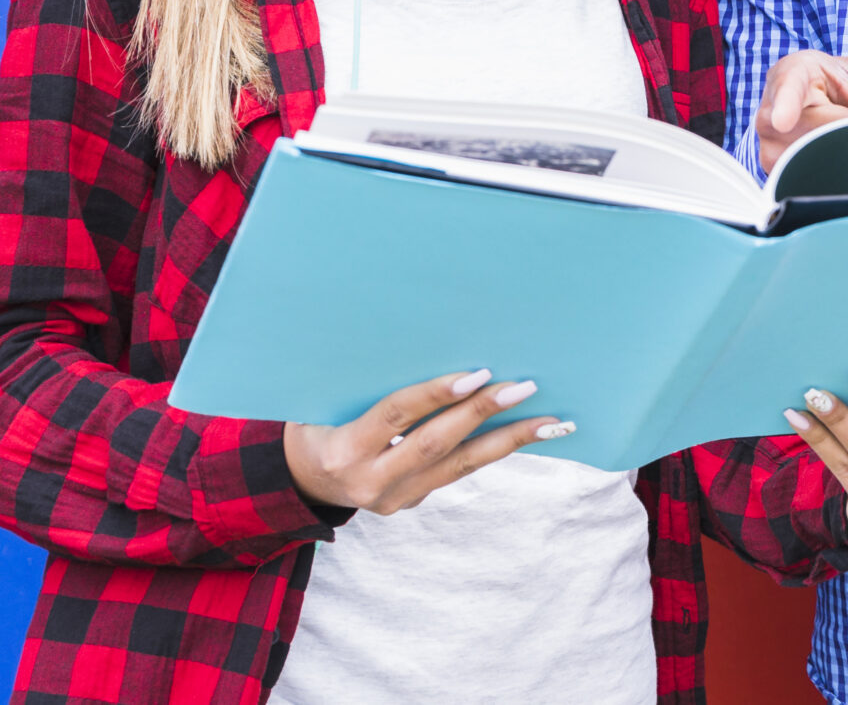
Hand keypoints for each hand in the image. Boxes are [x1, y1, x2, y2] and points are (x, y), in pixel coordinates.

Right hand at [283, 370, 568, 514]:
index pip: (398, 416)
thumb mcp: (327, 401)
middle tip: (525, 388)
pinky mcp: (411, 503)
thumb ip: (370, 385)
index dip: (437, 394)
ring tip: (549, 421)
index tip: (478, 374)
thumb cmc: (315, 421)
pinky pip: (456, 471)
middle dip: (484, 414)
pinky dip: (489, 450)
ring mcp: (394, 499)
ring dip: (507, 440)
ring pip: (460, 467)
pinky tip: (522, 434)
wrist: (299, 480)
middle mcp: (371, 482)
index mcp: (345, 449)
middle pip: (437, 444)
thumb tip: (426, 345)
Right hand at [756, 51, 847, 169]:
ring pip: (819, 163)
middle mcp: (769, 115)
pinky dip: (842, 177)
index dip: (786, 105)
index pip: (787, 90)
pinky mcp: (779, 178)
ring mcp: (770, 151)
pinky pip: (814, 183)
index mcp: (789, 75)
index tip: (783, 121)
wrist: (820, 103)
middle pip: (820, 136)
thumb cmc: (845, 84)